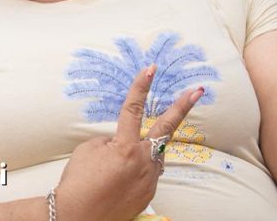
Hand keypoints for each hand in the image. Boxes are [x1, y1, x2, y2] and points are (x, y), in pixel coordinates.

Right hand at [55, 65, 203, 220]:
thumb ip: (111, 140)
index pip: (133, 109)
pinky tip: (117, 180)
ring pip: (152, 155)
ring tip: (116, 166)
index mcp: (125, 147)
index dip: (141, 87)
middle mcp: (143, 162)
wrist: (78, 217)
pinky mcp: (149, 194)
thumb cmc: (78, 183)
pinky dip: (134, 171)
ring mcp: (149, 180)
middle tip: (197, 90)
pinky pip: (146, 173)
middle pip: (166, 128)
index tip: (151, 69)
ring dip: (140, 152)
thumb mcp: (88, 150)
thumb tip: (122, 142)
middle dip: (183, 106)